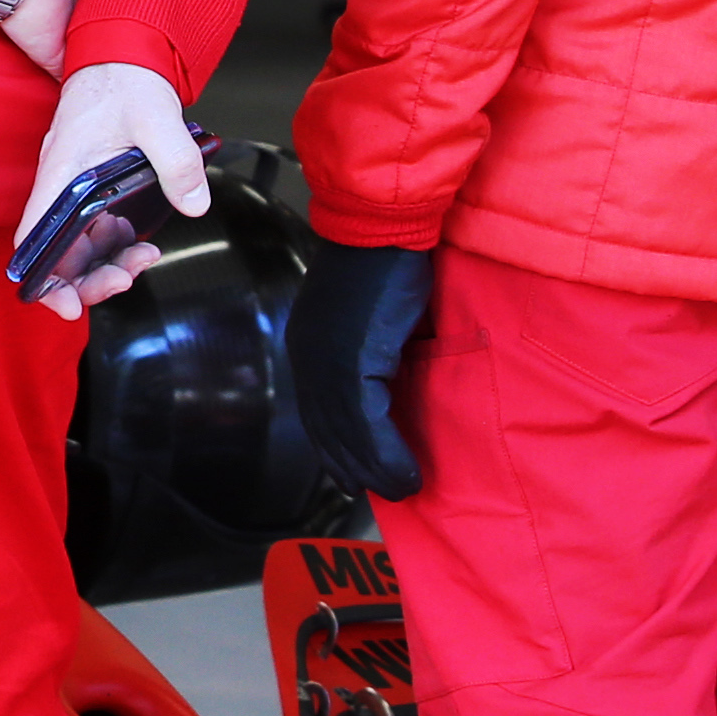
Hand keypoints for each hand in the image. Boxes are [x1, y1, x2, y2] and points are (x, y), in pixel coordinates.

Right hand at [13, 63, 208, 317]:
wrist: (123, 51)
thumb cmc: (124, 79)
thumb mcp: (157, 117)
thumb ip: (177, 161)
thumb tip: (194, 203)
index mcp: (63, 171)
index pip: (35, 237)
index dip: (45, 278)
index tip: (68, 303)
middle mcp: (61, 184)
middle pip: (57, 253)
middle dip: (87, 280)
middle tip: (122, 284)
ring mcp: (74, 188)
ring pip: (78, 245)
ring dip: (106, 264)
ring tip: (142, 262)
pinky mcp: (91, 187)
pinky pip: (95, 230)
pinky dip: (115, 245)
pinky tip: (143, 243)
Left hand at [284, 241, 436, 503]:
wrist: (386, 224)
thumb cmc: (387, 258)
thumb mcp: (370, 314)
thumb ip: (368, 350)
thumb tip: (388, 384)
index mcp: (309, 344)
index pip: (317, 412)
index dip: (336, 449)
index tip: (352, 476)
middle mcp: (309, 357)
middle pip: (328, 432)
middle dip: (356, 468)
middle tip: (386, 492)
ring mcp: (326, 363)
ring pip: (348, 436)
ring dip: (377, 471)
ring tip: (405, 490)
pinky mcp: (352, 363)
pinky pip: (368, 426)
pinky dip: (388, 456)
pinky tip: (407, 474)